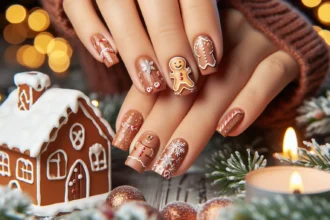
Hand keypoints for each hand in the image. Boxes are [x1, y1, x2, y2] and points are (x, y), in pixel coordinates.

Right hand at [63, 0, 222, 95]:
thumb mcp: (183, 0)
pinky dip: (91, 33)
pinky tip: (109, 59)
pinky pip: (76, 7)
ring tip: (151, 84)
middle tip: (182, 84)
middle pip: (157, 3)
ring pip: (116, 6)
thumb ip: (195, 16)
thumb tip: (209, 61)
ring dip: (135, 48)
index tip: (209, 66)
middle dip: (171, 46)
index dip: (202, 28)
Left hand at [112, 8, 299, 177]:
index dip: (139, 106)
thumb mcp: (194, 67)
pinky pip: (269, 77)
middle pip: (186, 83)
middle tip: (142, 159)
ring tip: (172, 161)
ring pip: (221, 86)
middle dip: (160, 125)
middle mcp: (219, 32)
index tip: (124, 140)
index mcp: (190, 31)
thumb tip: (133, 128)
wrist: (279, 32)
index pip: (159, 72)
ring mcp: (254, 40)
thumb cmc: (227, 55)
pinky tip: (228, 130)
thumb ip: (167, 88)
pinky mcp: (285, 54)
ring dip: (194, 128)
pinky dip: (248, 103)